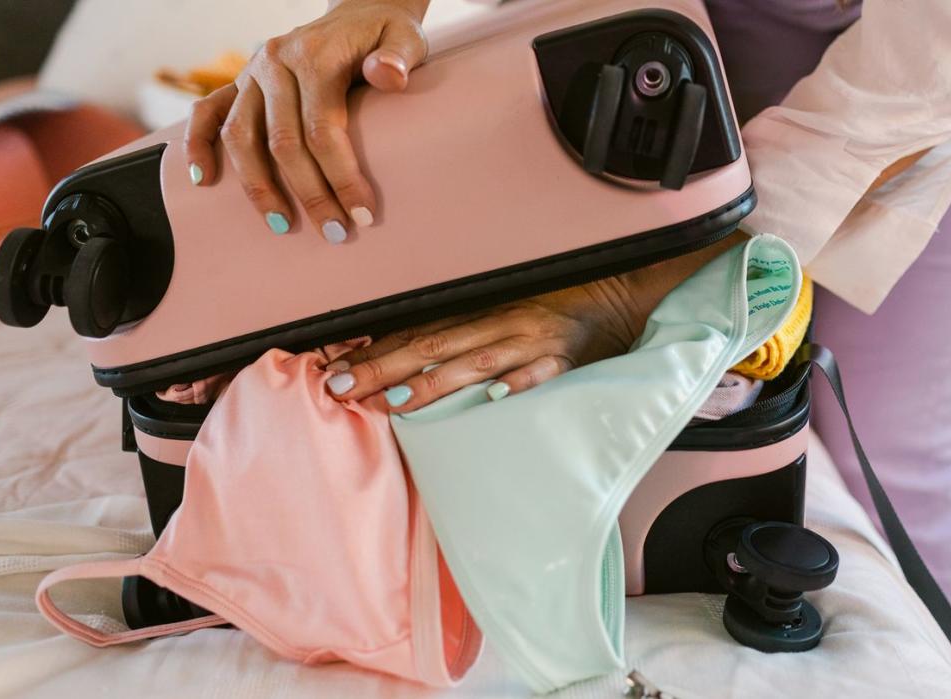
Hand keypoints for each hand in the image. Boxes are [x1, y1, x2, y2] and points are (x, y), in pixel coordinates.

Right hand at [184, 0, 429, 241]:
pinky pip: (207, 113)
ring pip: (240, 136)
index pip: (322, 129)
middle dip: (308, 193)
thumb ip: (397, 56)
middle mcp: (274, 64)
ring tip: (281, 224)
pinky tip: (204, 180)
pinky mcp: (238, 82)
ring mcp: (251, 74)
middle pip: (282, 142)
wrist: (357, 12)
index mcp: (313, 56)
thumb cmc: (383, 34)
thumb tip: (388, 76)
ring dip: (258, 187)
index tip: (363, 214)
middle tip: (334, 232)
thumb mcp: (403, 36)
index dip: (341, 176)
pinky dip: (198, 145)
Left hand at [323, 277, 644, 409]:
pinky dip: (519, 383)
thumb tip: (406, 364)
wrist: (617, 296)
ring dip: (435, 380)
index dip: (373, 351)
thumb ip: (462, 338)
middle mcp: (500, 324)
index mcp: (481, 313)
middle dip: (384, 367)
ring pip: (476, 361)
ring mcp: (531, 342)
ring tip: (396, 400)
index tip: (333, 371)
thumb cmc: (555, 313)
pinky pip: (541, 373)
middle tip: (342, 388)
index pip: (416, 332)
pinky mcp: (566, 360)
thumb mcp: (504, 315)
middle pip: (432, 345)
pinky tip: (496, 398)